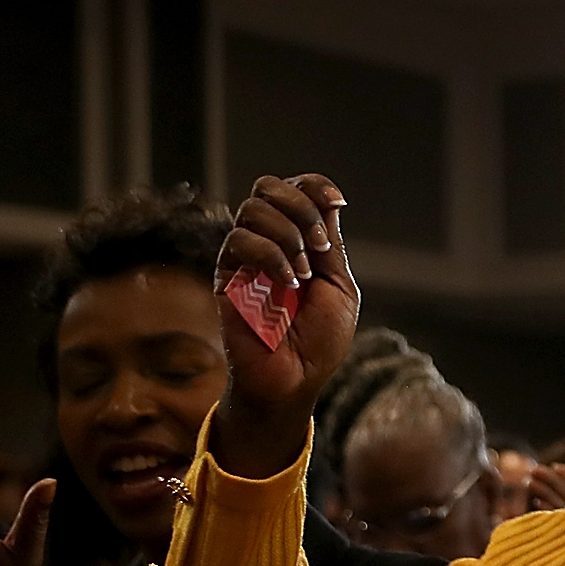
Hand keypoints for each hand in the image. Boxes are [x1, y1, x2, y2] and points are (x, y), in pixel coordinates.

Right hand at [212, 173, 358, 476]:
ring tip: (305, 273)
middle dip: (299, 205)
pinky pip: (238, 241)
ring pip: (251, 209)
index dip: (313, 186)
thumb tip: (329, 201)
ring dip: (288, 234)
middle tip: (319, 245)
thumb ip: (330, 245)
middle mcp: (269, 242)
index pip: (296, 189)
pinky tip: (289, 284)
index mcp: (299, 240)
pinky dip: (271, 256)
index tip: (337, 202)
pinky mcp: (225, 275)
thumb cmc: (319, 341)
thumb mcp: (339, 288)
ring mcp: (245, 258)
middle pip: (267, 187)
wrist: (294, 379)